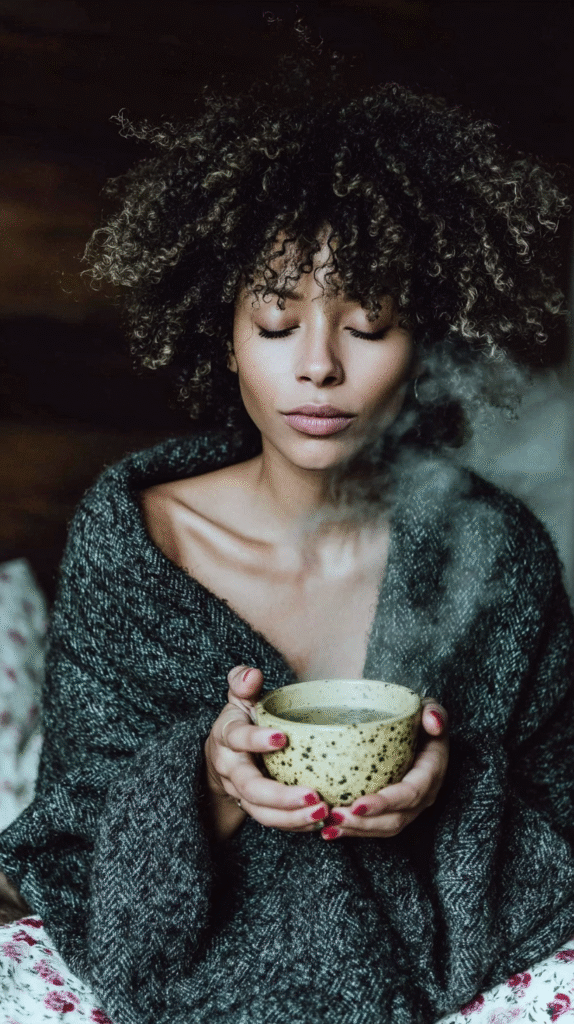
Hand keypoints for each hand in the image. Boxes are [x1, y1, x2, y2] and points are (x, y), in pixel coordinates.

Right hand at [203, 665, 329, 840]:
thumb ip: (242, 683)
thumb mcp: (238, 698)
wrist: (221, 757)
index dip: (256, 739)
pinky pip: (272, 822)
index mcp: (227, 736)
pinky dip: (295, 825)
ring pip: (261, 812)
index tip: (282, 738)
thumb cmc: (240, 721)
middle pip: (250, 788)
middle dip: (281, 796)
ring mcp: (240, 793)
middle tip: (314, 795)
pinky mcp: (254, 809)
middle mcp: (230, 769)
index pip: (237, 737)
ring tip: (322, 812)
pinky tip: (320, 820)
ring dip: (292, 817)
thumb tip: (252, 674)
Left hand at [319, 698, 448, 839]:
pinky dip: (354, 831)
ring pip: (384, 828)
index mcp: (431, 772)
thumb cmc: (418, 717)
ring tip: (329, 828)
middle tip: (335, 817)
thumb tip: (432, 723)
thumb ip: (434, 711)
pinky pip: (376, 826)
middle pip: (395, 819)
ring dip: (357, 831)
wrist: (414, 727)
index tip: (357, 804)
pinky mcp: (393, 809)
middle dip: (365, 823)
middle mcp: (423, 795)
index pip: (410, 793)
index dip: (385, 803)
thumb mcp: (428, 707)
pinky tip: (329, 830)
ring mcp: (408, 806)